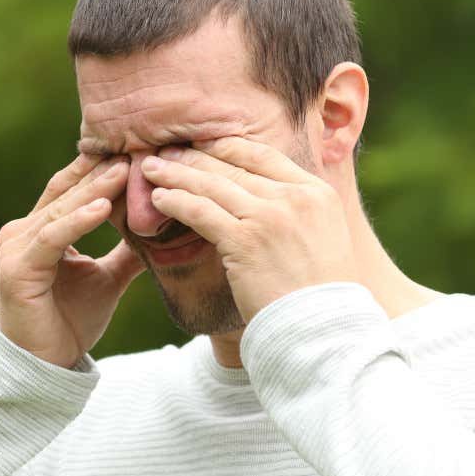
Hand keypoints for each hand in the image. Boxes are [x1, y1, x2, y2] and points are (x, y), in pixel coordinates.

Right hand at [0, 154, 144, 367]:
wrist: (46, 365)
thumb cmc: (69, 321)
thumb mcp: (107, 279)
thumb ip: (126, 252)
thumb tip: (161, 231)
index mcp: (39, 230)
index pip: (70, 190)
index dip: (98, 170)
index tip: (134, 153)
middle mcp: (22, 232)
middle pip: (65, 193)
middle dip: (99, 173)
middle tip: (134, 151)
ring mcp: (16, 249)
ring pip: (60, 210)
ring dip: (93, 190)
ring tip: (123, 172)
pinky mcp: (17, 269)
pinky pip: (52, 237)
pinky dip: (78, 221)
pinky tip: (103, 207)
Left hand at [141, 136, 358, 322]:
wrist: (324, 329)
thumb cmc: (320, 296)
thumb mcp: (323, 239)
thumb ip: (296, 214)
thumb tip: (266, 204)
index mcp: (316, 193)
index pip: (264, 155)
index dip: (227, 147)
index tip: (204, 146)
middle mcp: (294, 197)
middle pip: (233, 166)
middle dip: (195, 157)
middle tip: (168, 151)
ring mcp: (269, 217)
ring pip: (212, 185)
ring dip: (176, 174)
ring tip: (150, 169)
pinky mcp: (244, 241)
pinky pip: (200, 211)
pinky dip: (175, 202)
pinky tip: (158, 199)